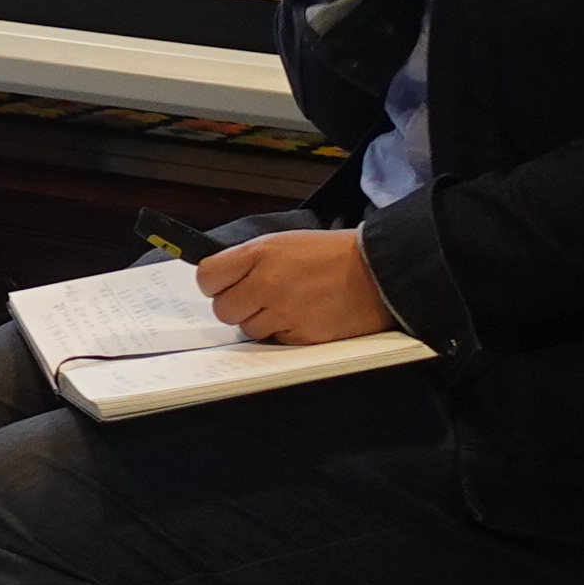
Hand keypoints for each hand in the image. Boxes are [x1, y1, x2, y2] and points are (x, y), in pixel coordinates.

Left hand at [197, 230, 396, 344]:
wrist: (375, 272)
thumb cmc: (331, 255)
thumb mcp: (284, 242)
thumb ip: (249, 259)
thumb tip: (220, 278)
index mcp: (260, 254)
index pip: (208, 276)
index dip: (214, 283)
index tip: (222, 285)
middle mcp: (267, 283)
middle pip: (223, 309)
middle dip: (236, 306)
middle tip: (257, 297)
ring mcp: (284, 312)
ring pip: (247, 329)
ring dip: (261, 321)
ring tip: (287, 304)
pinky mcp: (301, 336)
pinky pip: (274, 342)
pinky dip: (284, 333)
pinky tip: (302, 316)